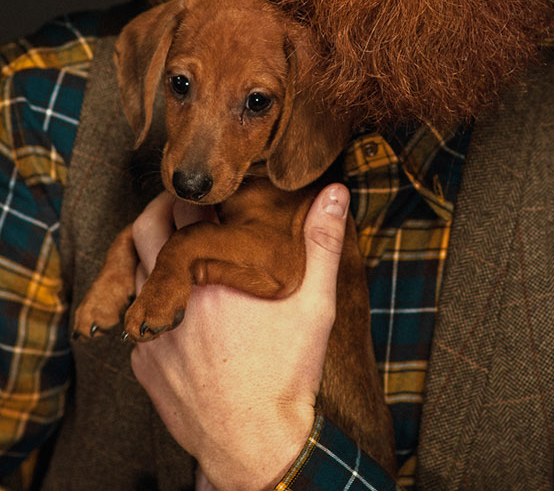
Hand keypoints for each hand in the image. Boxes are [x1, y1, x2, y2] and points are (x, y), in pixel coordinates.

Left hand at [129, 184, 348, 490]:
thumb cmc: (288, 372)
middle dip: (163, 212)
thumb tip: (335, 193)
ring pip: (134, 273)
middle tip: (186, 211)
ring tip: (182, 255)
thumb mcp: (315, 303)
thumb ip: (322, 242)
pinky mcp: (144, 363)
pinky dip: (154, 304)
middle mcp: (174, 298)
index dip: (197, 194)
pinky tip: (183, 309)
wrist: (257, 444)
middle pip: (144, 229)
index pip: (185, 208)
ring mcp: (154, 332)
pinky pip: (138, 318)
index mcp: (213, 274)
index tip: (212, 195)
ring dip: (154, 256)